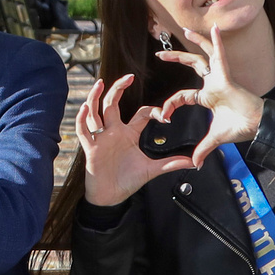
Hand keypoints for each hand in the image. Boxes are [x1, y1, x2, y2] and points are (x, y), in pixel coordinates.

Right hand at [75, 73, 192, 206]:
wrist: (110, 197)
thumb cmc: (127, 181)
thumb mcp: (151, 170)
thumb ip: (170, 164)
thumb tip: (193, 163)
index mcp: (129, 134)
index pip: (140, 114)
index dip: (153, 111)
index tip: (165, 116)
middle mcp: (113, 131)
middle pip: (113, 104)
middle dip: (118, 89)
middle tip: (129, 76)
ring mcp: (101, 138)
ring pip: (95, 112)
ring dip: (95, 97)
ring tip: (99, 84)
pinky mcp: (90, 148)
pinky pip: (83, 131)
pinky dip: (82, 119)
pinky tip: (85, 108)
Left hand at [155, 21, 265, 168]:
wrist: (257, 126)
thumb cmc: (241, 128)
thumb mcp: (214, 138)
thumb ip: (203, 148)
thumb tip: (195, 164)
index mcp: (208, 97)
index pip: (183, 95)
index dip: (170, 104)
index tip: (163, 116)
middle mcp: (213, 84)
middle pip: (192, 66)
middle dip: (176, 58)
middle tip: (159, 54)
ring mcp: (220, 78)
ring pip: (204, 55)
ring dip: (195, 42)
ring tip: (183, 30)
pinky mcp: (226, 76)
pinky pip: (221, 55)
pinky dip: (217, 42)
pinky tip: (214, 28)